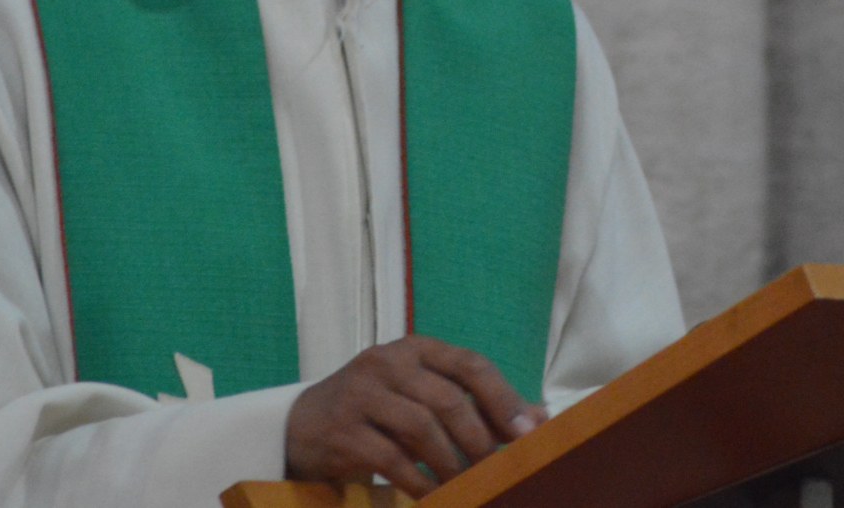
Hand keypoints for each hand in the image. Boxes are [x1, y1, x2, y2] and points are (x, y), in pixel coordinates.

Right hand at [285, 335, 549, 497]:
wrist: (303, 425)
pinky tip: (433, 495)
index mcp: (416, 349)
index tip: (528, 432)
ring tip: (467, 485)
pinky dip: (418, 482)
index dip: (503, 398)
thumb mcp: (423, 396)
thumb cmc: (378, 410)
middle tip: (498, 470)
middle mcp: (388, 362)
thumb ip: (476, 405)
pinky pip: (391, 459)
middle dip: (480, 440)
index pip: (469, 364)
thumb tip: (540, 418)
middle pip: (448, 399)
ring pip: (421, 428)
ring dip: (451, 464)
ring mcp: (362, 393)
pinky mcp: (343, 428)